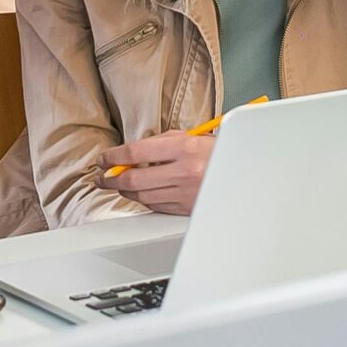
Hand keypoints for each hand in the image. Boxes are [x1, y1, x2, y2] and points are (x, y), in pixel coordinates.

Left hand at [99, 129, 216, 215]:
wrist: (243, 172)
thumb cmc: (216, 151)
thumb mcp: (191, 137)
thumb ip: (160, 143)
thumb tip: (130, 154)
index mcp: (184, 148)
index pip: (136, 153)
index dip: (113, 156)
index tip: (103, 159)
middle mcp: (184, 172)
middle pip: (134, 179)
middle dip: (111, 179)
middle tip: (102, 177)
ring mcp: (185, 193)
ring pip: (142, 196)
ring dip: (125, 191)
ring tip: (118, 184)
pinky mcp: (187, 209)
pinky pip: (155, 206)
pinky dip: (143, 200)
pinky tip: (139, 193)